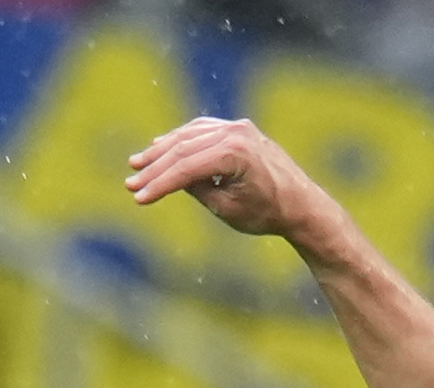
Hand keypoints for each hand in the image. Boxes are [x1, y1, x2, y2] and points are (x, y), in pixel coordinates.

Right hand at [126, 116, 330, 244]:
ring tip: (139, 163)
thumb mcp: (227, 209)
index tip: (138, 197)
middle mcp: (237, 133)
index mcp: (235, 153)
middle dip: (154, 166)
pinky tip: (162, 146)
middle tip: (130, 181)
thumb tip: (172, 176)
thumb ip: (198, 190)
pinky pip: (203, 131)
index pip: (186, 167)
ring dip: (163, 149)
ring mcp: (239, 127)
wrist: (302, 206)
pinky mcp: (239, 129)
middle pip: (184, 148)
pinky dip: (182, 139)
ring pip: (190, 135)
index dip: (159, 184)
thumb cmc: (268, 214)